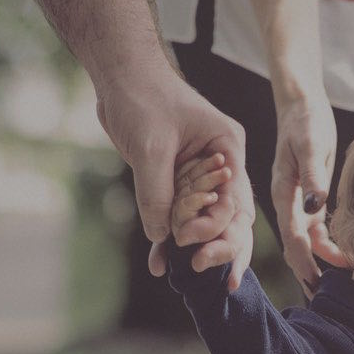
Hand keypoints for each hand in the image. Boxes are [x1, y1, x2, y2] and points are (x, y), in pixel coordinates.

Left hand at [95, 62, 253, 290]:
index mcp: (228, 150)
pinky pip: (175, 216)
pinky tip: (158, 263)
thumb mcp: (152, 147)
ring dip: (192, 248)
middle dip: (220, 246)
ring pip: (203, 221)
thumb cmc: (144, 98)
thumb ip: (158, 192)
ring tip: (179, 275)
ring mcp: (198, 176)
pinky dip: (166, 238)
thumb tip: (162, 237)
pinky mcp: (175, 182)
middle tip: (203, 269)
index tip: (189, 240)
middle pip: (229, 216)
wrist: (120, 78)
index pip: (234, 200)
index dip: (217, 226)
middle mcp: (219, 166)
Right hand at [270, 86, 350, 294]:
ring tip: (340, 285)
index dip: (303, 261)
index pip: (292, 236)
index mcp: (283, 194)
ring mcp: (299, 204)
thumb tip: (316, 207)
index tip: (315, 282)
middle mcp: (289, 204)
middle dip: (308, 272)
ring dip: (321, 263)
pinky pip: (317, 231)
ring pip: (307, 242)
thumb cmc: (305, 122)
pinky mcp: (311, 199)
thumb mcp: (309, 145)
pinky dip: (328, 247)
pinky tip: (344, 259)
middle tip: (323, 299)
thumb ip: (313, 177)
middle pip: (296, 246)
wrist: (302, 106)